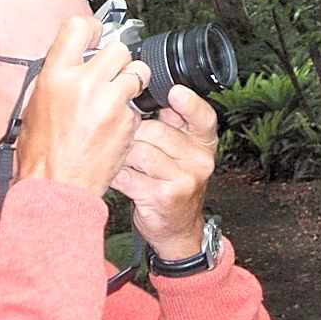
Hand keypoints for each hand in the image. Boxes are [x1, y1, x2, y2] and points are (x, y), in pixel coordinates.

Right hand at [17, 15, 150, 196]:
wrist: (56, 187)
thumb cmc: (41, 152)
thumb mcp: (36, 105)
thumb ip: (59, 77)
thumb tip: (75, 58)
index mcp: (55, 76)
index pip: (79, 27)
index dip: (92, 29)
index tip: (97, 34)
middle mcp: (84, 83)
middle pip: (118, 48)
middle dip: (118, 60)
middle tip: (110, 74)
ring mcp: (109, 101)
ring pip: (137, 70)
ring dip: (132, 80)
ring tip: (118, 96)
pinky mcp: (128, 119)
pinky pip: (137, 103)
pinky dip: (131, 110)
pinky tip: (115, 123)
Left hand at [110, 84, 217, 259]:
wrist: (178, 228)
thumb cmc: (173, 181)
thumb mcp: (183, 151)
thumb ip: (173, 124)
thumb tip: (146, 91)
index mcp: (205, 142)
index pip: (203, 117)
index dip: (189, 103)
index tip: (174, 93)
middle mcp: (200, 160)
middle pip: (156, 131)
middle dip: (133, 133)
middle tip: (124, 139)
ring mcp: (185, 179)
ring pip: (139, 152)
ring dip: (122, 155)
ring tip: (118, 158)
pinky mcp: (164, 197)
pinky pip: (129, 175)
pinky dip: (116, 174)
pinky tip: (114, 174)